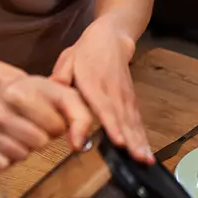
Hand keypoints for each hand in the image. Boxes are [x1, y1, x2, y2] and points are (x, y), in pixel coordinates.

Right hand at [0, 71, 93, 169]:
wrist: (2, 90)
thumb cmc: (38, 95)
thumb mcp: (64, 95)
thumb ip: (80, 117)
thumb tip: (79, 145)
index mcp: (19, 92)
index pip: (54, 127)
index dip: (58, 125)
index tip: (52, 116)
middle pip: (36, 143)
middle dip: (44, 138)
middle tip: (38, 126)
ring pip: (18, 155)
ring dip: (27, 149)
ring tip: (24, 133)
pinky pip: (0, 165)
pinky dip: (10, 158)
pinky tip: (10, 141)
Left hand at [51, 16, 152, 161]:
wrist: (113, 37)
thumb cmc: (87, 51)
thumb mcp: (69, 59)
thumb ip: (61, 78)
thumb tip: (51, 97)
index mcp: (95, 82)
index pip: (104, 106)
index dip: (112, 124)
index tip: (116, 142)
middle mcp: (113, 91)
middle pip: (123, 117)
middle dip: (131, 140)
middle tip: (138, 160)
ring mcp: (125, 96)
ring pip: (133, 121)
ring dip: (140, 141)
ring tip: (145, 160)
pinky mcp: (131, 100)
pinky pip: (137, 120)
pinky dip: (142, 137)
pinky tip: (145, 153)